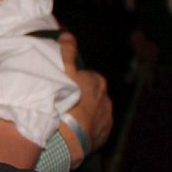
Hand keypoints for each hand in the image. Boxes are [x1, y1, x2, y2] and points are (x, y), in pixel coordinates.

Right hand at [60, 33, 112, 150]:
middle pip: (93, 95)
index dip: (76, 82)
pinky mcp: (104, 136)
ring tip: (69, 119)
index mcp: (98, 82)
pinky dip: (88, 130)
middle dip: (83, 98)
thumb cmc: (63, 101)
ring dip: (86, 114)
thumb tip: (68, 35)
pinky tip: (75, 131)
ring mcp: (106, 119)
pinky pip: (96, 130)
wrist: (66, 137)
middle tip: (65, 104)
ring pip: (95, 112)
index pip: (88, 77)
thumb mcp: (63, 71)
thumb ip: (67, 51)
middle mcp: (107, 99)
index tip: (65, 88)